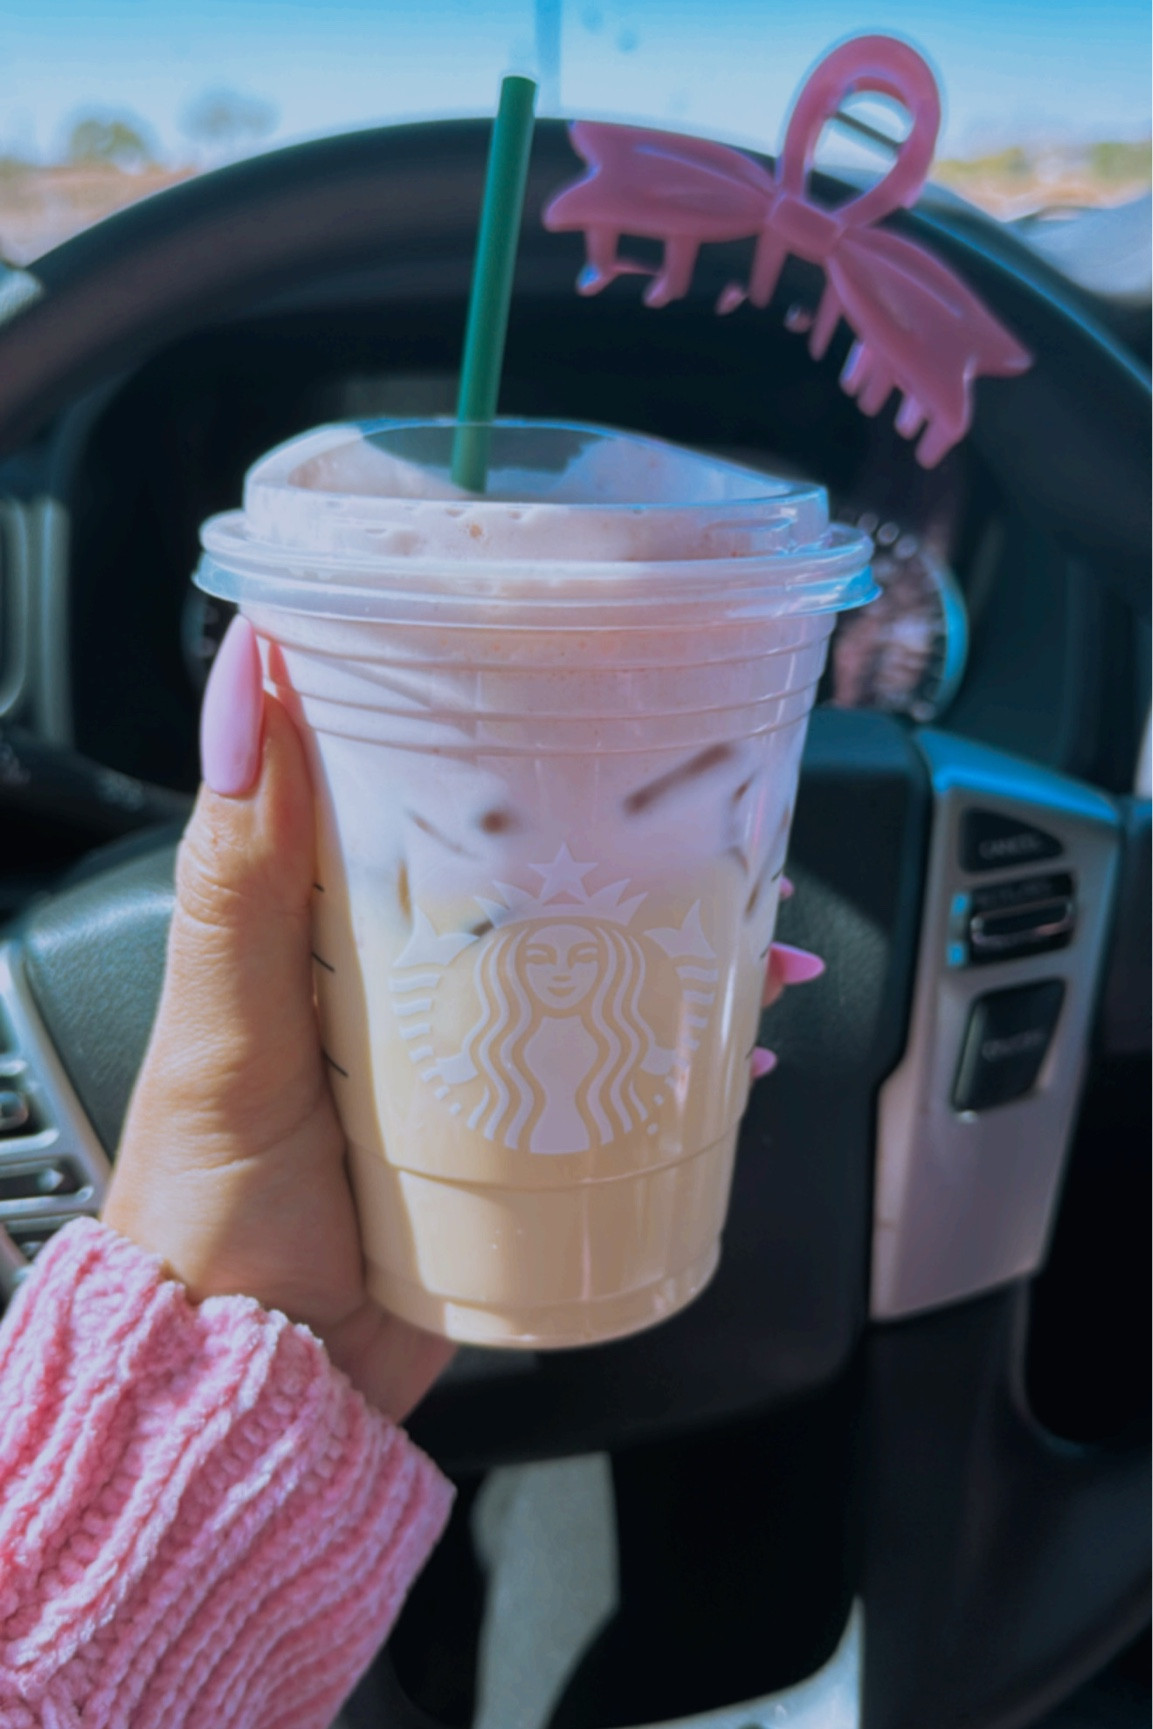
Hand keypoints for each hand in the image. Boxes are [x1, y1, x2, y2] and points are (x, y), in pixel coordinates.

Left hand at [105, 617, 823, 1417]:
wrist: (259, 1378)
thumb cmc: (213, 1207)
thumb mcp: (226, 1027)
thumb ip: (238, 880)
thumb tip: (246, 698)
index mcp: (322, 925)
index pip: (418, 792)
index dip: (501, 735)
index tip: (584, 688)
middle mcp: (402, 977)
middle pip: (535, 875)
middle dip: (631, 840)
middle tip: (719, 812)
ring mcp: (463, 1055)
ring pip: (591, 966)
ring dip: (682, 938)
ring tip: (759, 927)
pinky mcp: (508, 1134)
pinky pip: (610, 1073)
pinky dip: (681, 1053)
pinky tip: (735, 1046)